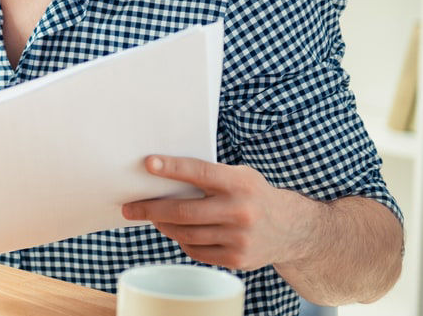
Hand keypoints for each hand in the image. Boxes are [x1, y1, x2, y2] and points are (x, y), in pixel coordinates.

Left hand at [121, 155, 317, 271]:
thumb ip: (208, 176)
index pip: (200, 172)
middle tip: (129, 207)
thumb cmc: (253, 195)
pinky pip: (196, 250)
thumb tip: (160, 175)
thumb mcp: (239, 176)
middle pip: (184, 211)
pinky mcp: (237, 259)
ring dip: (163, 225)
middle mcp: (240, 211)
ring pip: (186, 234)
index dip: (172, 167)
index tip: (148, 164)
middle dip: (151, 209)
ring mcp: (239, 238)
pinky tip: (178, 232)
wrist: (293, 229)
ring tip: (152, 218)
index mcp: (240, 183)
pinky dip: (182, 240)